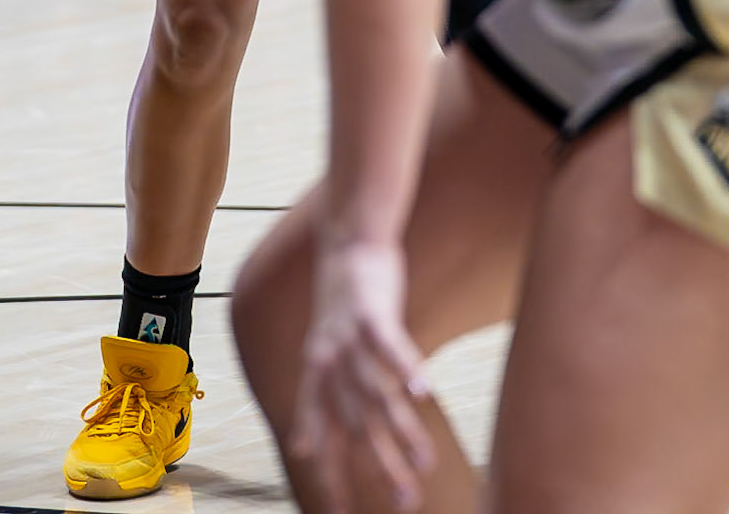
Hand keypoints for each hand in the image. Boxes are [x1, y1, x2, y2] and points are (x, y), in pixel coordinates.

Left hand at [291, 241, 433, 513]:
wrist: (346, 240)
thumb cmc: (339, 304)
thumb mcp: (321, 353)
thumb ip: (315, 403)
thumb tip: (302, 451)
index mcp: (316, 377)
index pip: (321, 438)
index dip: (331, 478)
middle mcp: (328, 363)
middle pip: (357, 425)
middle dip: (381, 467)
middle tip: (406, 503)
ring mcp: (348, 337)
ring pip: (378, 393)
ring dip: (402, 430)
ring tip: (426, 464)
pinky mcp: (371, 311)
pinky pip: (389, 346)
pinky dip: (406, 370)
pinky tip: (423, 393)